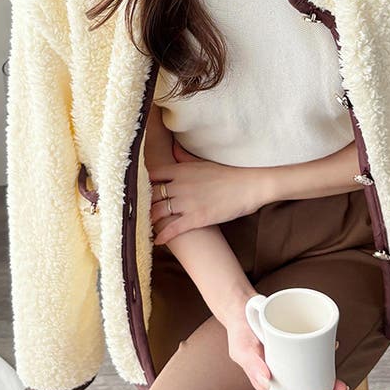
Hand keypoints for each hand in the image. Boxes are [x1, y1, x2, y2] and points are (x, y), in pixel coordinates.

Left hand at [149, 140, 268, 246]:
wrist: (249, 186)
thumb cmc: (229, 173)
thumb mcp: (203, 161)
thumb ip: (185, 157)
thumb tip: (173, 149)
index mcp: (181, 170)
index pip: (152, 176)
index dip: (143, 184)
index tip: (141, 191)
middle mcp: (180, 186)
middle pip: (152, 196)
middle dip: (144, 204)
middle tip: (140, 212)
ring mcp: (187, 203)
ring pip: (159, 212)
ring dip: (151, 220)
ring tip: (146, 226)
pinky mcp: (197, 218)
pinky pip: (174, 228)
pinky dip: (163, 235)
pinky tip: (158, 241)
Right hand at [223, 296, 348, 389]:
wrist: (245, 310)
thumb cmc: (240, 333)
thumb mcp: (242, 349)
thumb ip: (252, 365)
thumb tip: (267, 383)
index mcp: (266, 384)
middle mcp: (281, 377)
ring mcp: (291, 364)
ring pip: (312, 381)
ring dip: (328, 385)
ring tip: (341, 385)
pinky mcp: (299, 349)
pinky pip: (314, 357)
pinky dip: (325, 357)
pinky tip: (333, 349)